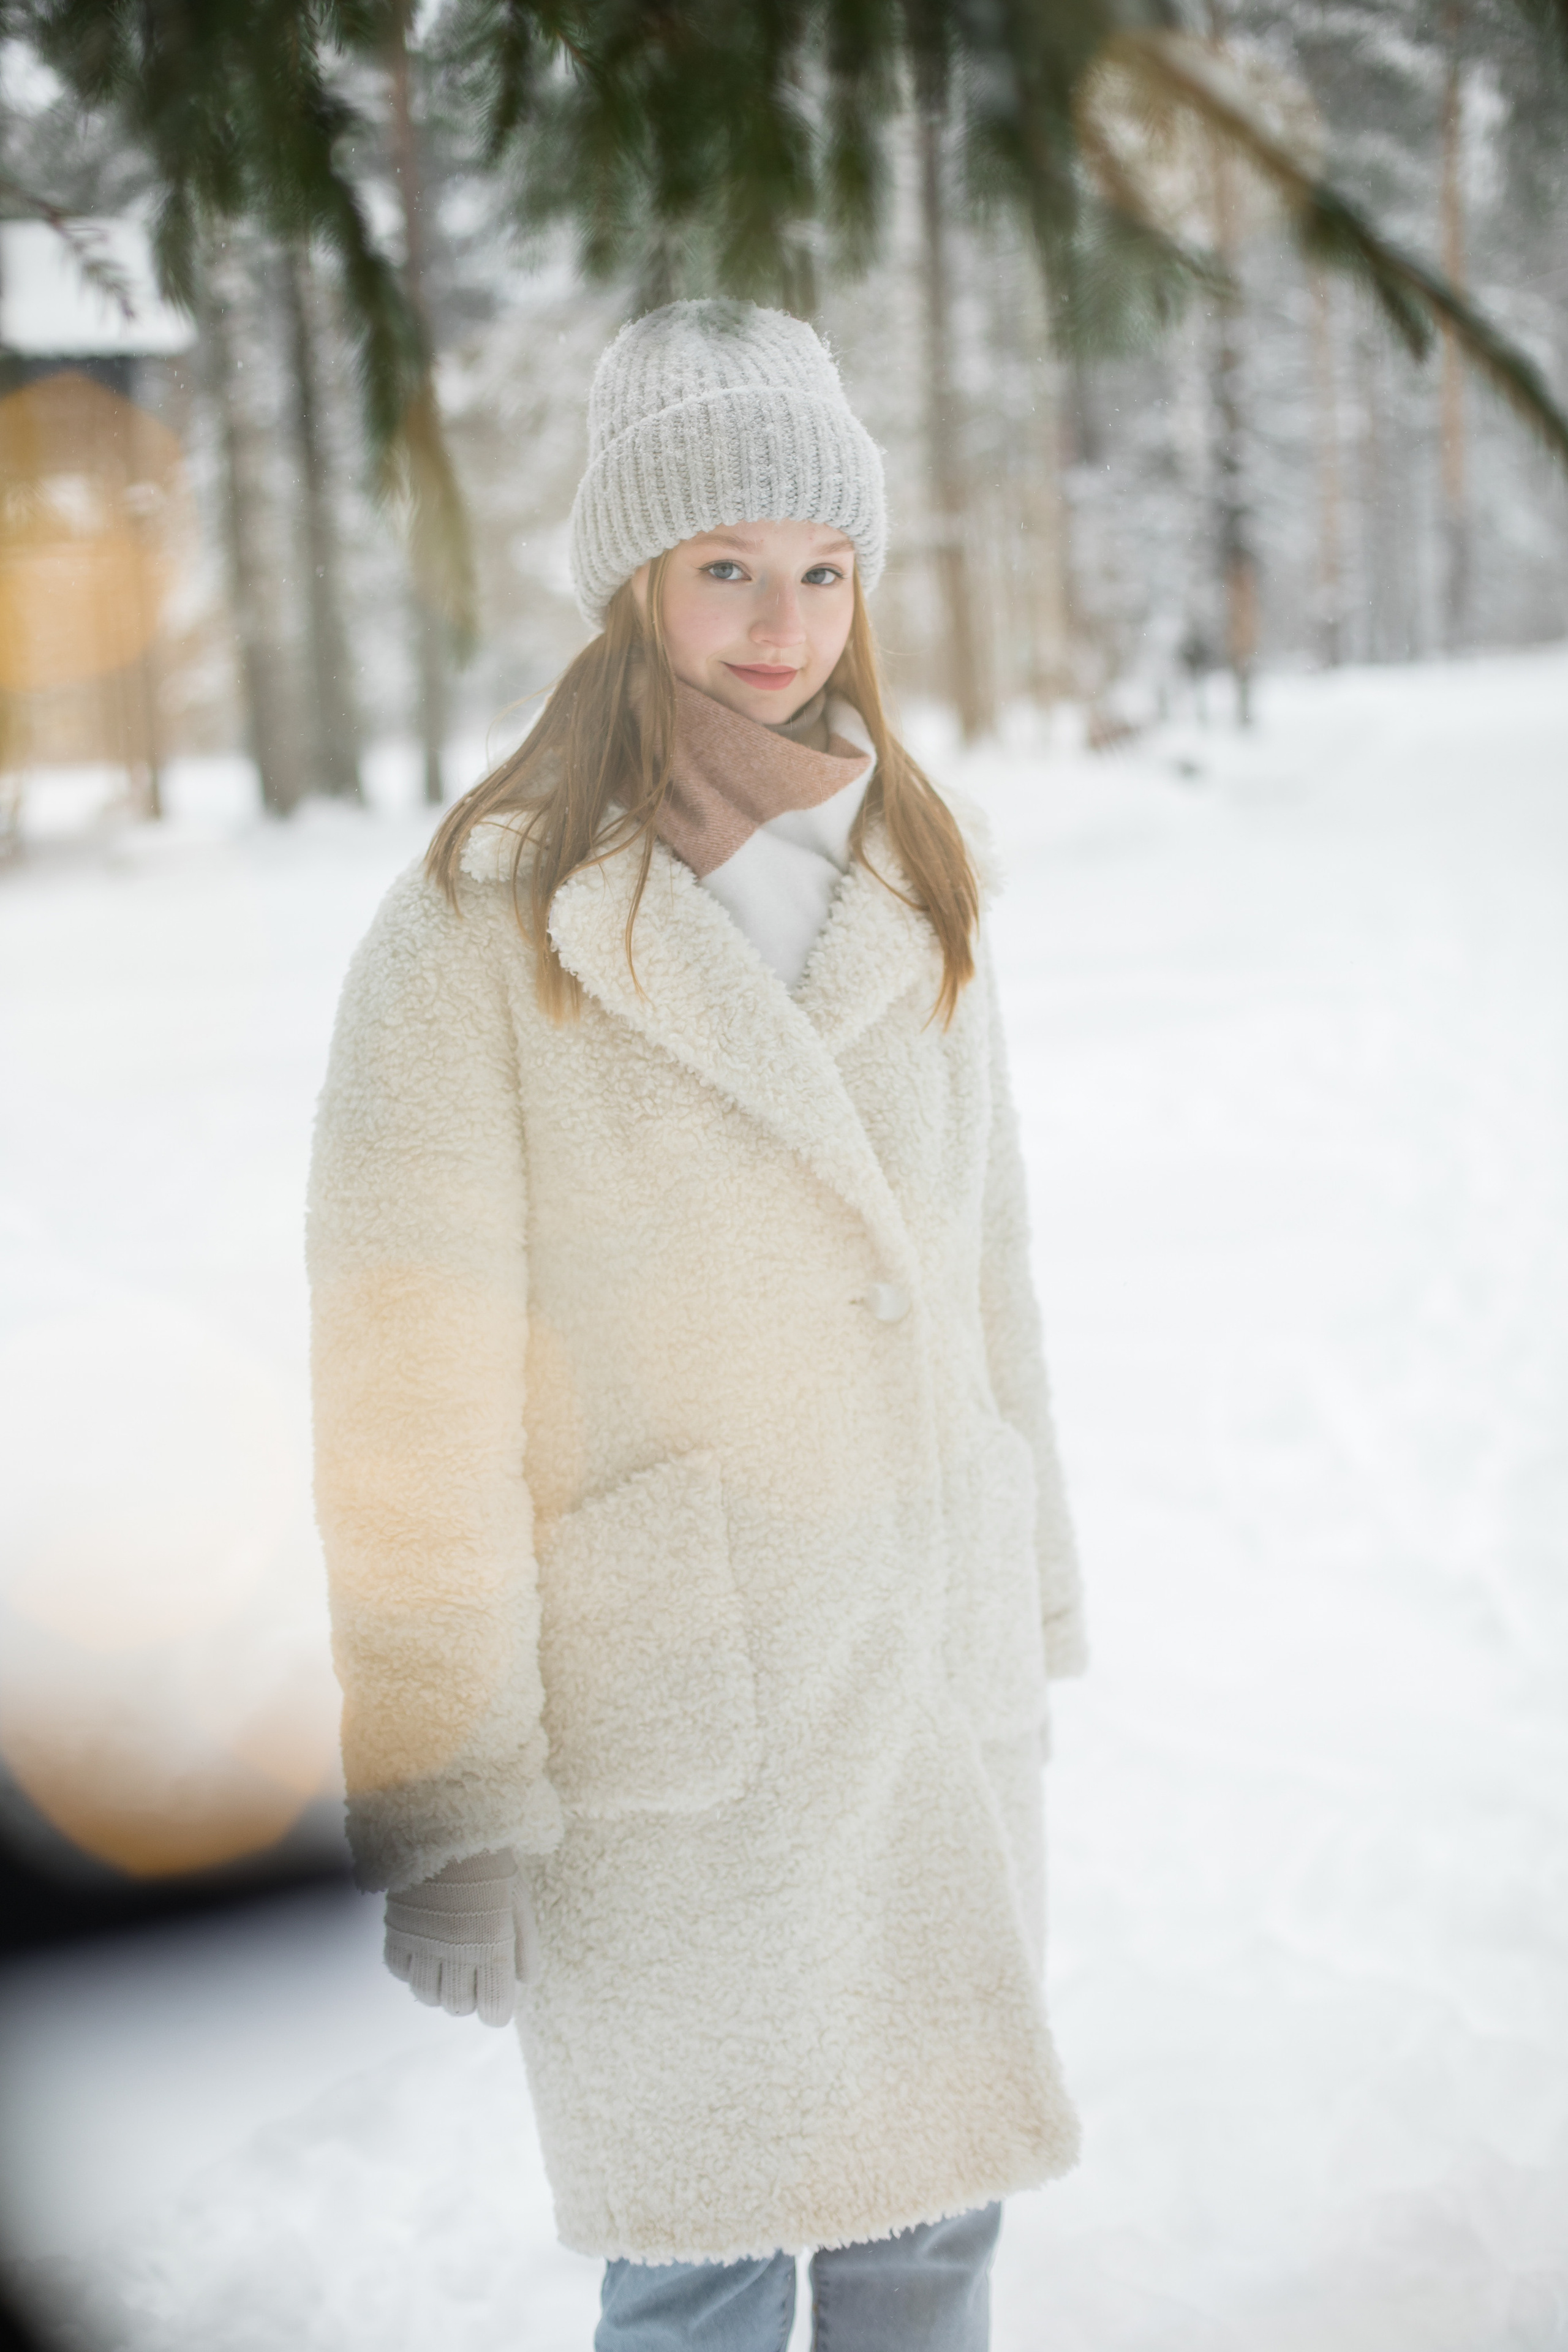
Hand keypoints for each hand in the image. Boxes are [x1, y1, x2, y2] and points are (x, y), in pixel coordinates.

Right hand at [383, 1848, 537, 2026]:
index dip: (497, 2011)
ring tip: (449, 1967)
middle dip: (469, 2000)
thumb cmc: (491, 1861)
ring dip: (439, 1989)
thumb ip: (524, 1944)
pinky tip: (424, 1949)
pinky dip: (411, 1969)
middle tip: (474, 1980)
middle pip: (458, 2006)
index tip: (498, 2004)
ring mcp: (422, 1942)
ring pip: (426, 1995)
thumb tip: (525, 1982)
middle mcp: (455, 1949)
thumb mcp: (519, 1898)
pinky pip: (399, 1971)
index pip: (493, 2007)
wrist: (446, 1825)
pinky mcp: (397, 1930)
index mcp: (492, 1942)